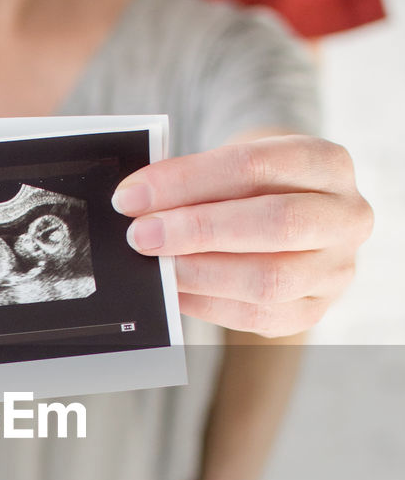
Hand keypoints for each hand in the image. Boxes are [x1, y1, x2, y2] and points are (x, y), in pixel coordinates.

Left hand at [112, 134, 373, 336]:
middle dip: (198, 230)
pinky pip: (259, 316)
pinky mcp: (314, 310)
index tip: (133, 195)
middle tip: (141, 234)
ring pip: (270, 279)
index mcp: (328, 163)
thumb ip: (197, 180)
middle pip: (276, 223)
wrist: (291, 215)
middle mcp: (347, 216)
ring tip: (156, 265)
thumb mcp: (234, 163)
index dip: (188, 180)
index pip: (255, 164)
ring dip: (200, 273)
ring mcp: (337, 269)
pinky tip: (174, 290)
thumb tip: (139, 204)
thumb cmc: (255, 186)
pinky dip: (208, 304)